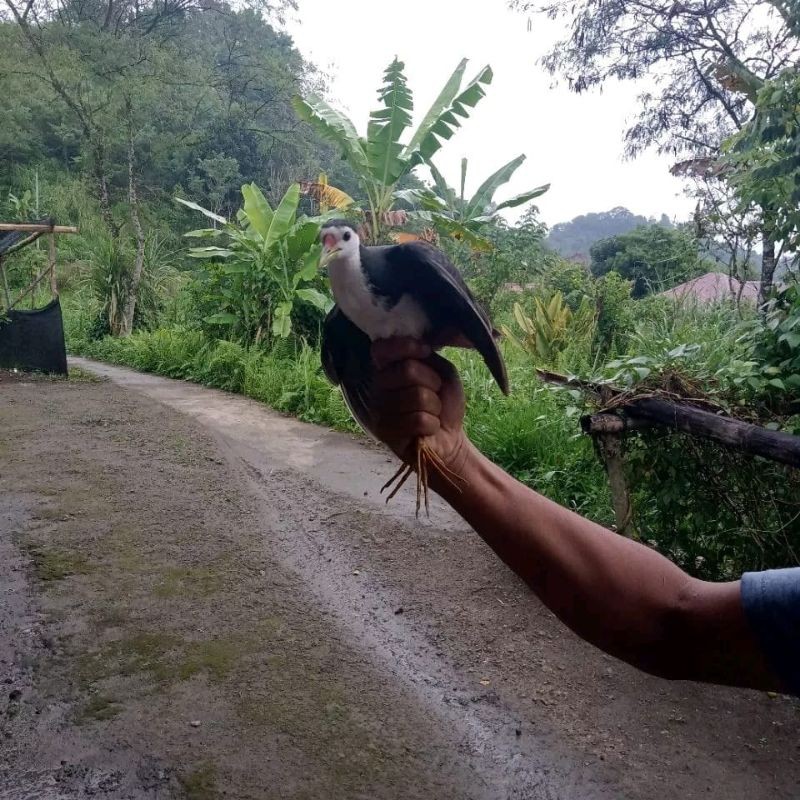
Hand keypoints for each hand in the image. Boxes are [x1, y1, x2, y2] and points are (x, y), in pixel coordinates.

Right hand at [370, 338, 468, 478]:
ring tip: (431, 413)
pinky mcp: (384, 431)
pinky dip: (431, 424)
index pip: (382, 348)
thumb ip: (428, 355)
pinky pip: (417, 420)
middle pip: (407, 370)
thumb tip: (425, 339)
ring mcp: (377, 408)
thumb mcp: (441, 371)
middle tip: (434, 394)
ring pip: (416, 397)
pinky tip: (427, 428)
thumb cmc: (443, 402)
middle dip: (432, 383)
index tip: (425, 352)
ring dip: (434, 407)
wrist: (449, 437)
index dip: (406, 347)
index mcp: (387, 367)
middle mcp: (377, 386)